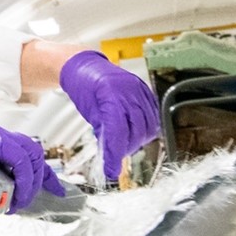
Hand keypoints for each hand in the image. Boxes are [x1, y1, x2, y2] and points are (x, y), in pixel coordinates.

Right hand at [0, 118, 64, 211]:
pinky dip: (22, 176)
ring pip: (27, 153)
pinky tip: (15, 193)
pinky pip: (15, 155)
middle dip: (40, 179)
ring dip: (30, 181)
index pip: (25, 153)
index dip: (42, 172)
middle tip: (30, 201)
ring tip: (18, 202)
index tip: (53, 189)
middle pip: (32, 152)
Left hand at [60, 51, 160, 177]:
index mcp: (110, 94)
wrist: (85, 65)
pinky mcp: (144, 90)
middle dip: (126, 149)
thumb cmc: (83, 86)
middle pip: (136, 130)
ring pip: (148, 125)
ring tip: (124, 146)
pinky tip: (135, 134)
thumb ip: (102, 129)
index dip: (115, 153)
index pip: (117, 131)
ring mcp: (138, 89)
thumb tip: (111, 152)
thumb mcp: (88, 111)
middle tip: (116, 158)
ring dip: (138, 141)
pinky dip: (146, 128)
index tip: (111, 170)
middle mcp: (128, 90)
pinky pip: (153, 114)